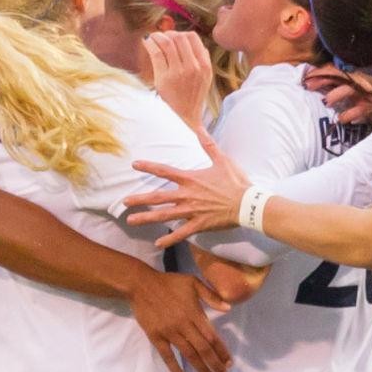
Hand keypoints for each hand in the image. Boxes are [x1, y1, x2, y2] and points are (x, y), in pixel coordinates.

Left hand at [123, 131, 251, 246]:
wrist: (247, 203)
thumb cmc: (236, 181)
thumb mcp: (222, 159)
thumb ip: (208, 144)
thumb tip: (200, 128)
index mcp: (191, 179)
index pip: (165, 171)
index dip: (149, 167)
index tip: (135, 165)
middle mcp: (187, 195)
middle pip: (158, 197)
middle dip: (140, 199)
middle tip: (124, 202)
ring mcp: (191, 211)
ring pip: (164, 215)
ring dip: (147, 218)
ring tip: (131, 221)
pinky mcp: (199, 224)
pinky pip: (181, 233)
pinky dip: (169, 238)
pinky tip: (157, 243)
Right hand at [126, 265, 232, 371]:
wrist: (141, 285)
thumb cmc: (169, 283)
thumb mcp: (193, 282)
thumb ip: (211, 296)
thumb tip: (229, 308)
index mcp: (194, 314)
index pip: (212, 337)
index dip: (222, 351)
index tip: (229, 362)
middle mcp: (184, 326)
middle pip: (203, 349)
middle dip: (215, 364)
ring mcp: (169, 333)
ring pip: (188, 355)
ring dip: (201, 369)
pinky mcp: (156, 337)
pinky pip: (167, 356)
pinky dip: (175, 369)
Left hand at [147, 31, 212, 132]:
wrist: (186, 117)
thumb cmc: (193, 96)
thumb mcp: (205, 78)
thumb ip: (204, 60)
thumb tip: (198, 44)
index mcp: (204, 65)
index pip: (192, 37)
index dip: (180, 33)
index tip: (173, 37)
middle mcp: (193, 67)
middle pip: (179, 37)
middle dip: (168, 34)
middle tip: (161, 37)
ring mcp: (178, 72)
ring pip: (167, 43)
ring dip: (157, 36)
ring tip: (152, 37)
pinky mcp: (164, 78)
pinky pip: (156, 54)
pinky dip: (150, 44)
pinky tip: (146, 42)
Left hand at [304, 67, 371, 124]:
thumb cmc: (371, 99)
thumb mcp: (355, 90)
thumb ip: (338, 88)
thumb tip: (318, 89)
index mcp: (354, 77)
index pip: (334, 70)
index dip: (319, 73)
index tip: (305, 78)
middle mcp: (359, 83)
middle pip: (339, 77)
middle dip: (322, 80)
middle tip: (308, 86)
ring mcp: (367, 94)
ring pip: (349, 90)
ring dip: (336, 94)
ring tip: (325, 102)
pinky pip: (361, 109)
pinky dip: (351, 114)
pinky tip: (342, 119)